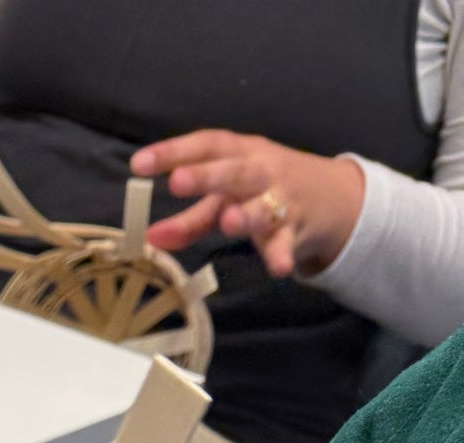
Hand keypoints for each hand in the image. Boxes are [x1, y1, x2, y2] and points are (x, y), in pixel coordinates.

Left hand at [131, 131, 364, 280]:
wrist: (334, 198)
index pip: (207, 144)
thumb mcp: (227, 199)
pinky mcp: (296, 230)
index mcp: (241, 153)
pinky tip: (278, 268)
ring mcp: (282, 200)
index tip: (139, 163)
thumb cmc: (266, 191)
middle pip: (235, 171)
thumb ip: (190, 219)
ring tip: (228, 222)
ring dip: (246, 214)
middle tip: (177, 181)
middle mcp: (262, 171)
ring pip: (263, 207)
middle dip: (207, 176)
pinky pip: (287, 243)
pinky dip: (283, 255)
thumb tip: (150, 238)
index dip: (174, 151)